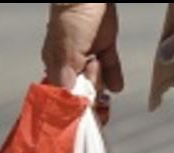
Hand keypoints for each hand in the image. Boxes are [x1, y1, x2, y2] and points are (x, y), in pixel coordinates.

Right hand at [41, 3, 122, 123]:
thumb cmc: (71, 19)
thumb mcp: (65, 52)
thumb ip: (65, 78)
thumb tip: (65, 103)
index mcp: (57, 66)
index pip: (64, 93)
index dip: (72, 103)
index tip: (81, 113)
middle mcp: (72, 64)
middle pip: (83, 89)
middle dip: (89, 88)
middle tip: (90, 71)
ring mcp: (89, 55)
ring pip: (97, 79)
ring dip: (100, 80)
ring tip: (97, 64)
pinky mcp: (105, 45)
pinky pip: (111, 66)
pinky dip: (114, 78)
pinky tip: (116, 88)